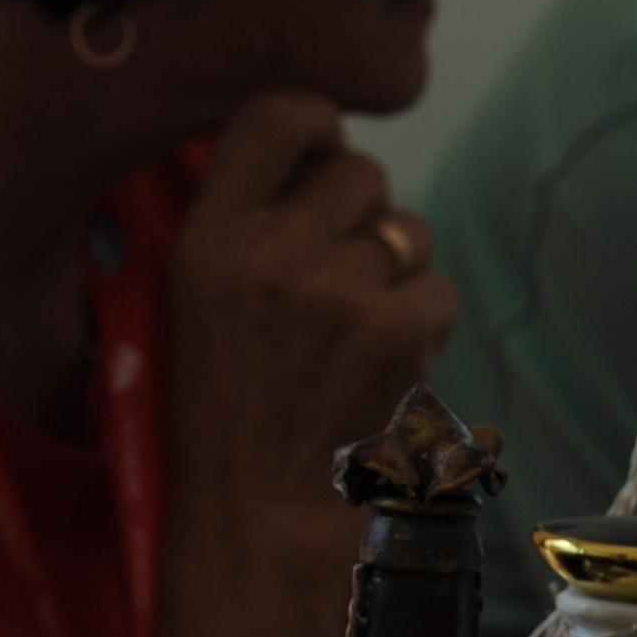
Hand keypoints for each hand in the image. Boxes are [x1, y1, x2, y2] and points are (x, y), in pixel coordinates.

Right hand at [166, 91, 455, 529]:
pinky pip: (438, 289)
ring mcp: (337, 290)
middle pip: (359, 171)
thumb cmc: (235, 414)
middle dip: (361, 218)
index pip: (279, 113)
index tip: (319, 160)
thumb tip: (320, 146)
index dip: (316, 128)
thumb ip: (246, 218)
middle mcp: (269, 253)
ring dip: (395, 274)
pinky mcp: (397, 331)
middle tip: (333, 284)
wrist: (265, 523)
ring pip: (406, 230)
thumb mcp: (199, 303)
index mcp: (207, 238)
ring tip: (349, 340)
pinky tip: (379, 373)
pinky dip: (422, 328)